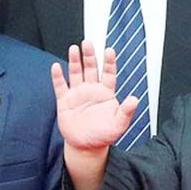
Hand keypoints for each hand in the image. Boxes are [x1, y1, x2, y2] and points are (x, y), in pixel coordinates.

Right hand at [51, 41, 137, 189]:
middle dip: (90, 56)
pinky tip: (56, 66)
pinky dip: (58, 77)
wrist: (87, 146)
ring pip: (76, 73)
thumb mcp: (119, 124)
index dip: (109, 62)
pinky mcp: (65, 102)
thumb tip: (135, 99)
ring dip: (74, 61)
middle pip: (91, 69)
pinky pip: (60, 87)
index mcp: (106, 93)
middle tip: (87, 43)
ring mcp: (78, 94)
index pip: (109, 74)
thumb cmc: (105, 134)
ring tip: (74, 48)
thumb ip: (126, 111)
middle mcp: (92, 90)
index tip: (109, 50)